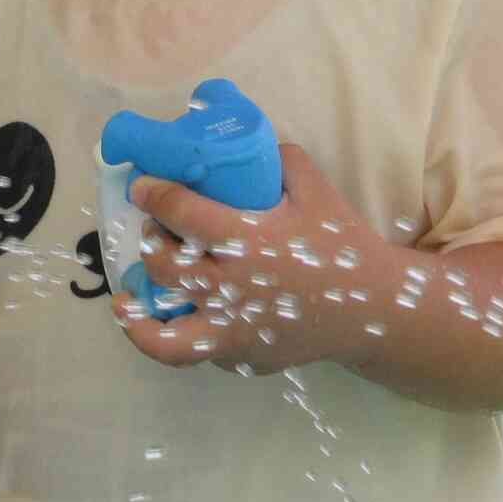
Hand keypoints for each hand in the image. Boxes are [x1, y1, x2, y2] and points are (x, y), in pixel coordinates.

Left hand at [113, 141, 404, 376]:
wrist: (374, 309)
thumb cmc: (343, 247)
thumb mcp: (318, 191)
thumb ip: (283, 161)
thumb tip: (251, 143)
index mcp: (247, 240)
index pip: (179, 212)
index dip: (153, 195)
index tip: (142, 187)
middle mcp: (232, 288)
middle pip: (164, 266)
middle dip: (150, 242)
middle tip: (156, 232)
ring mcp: (235, 331)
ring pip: (164, 335)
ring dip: (137, 315)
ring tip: (128, 300)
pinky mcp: (243, 358)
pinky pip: (199, 352)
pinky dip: (185, 337)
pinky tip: (182, 319)